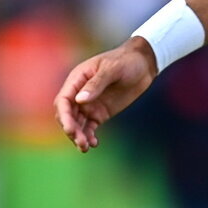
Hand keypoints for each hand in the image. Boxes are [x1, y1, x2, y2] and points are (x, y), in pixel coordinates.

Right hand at [53, 37, 157, 151]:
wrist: (144, 64)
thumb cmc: (126, 61)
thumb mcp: (112, 69)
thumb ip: (96, 84)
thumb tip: (79, 100)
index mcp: (78, 79)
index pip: (63, 100)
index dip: (63, 115)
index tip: (69, 128)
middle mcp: (79, 93)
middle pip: (67, 115)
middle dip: (71, 129)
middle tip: (81, 141)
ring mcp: (89, 105)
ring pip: (76, 124)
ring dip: (78, 136)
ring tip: (85, 147)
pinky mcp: (99, 113)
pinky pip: (89, 127)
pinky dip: (89, 136)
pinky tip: (94, 143)